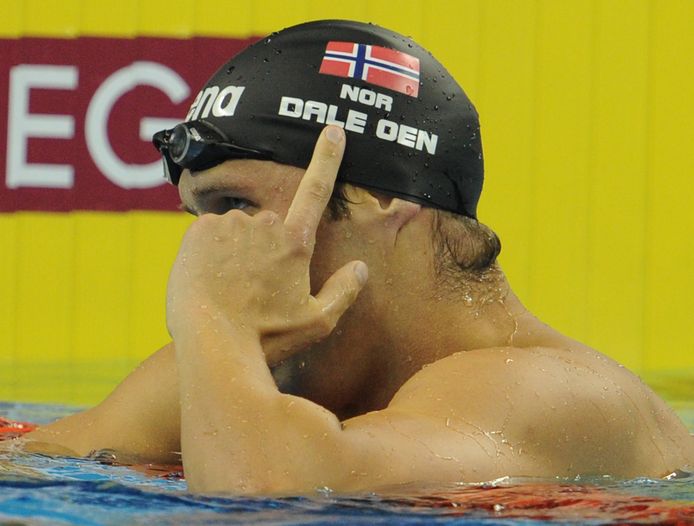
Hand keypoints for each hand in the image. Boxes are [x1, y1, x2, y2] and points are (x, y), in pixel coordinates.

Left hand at [166, 126, 367, 364]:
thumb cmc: (267, 338)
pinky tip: (209, 281)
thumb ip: (344, 291)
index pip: (316, 191)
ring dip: (236, 252)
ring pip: (238, 231)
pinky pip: (210, 234)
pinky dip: (210, 252)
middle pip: (269, 226)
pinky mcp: (199, 231)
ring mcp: (230, 225)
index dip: (327, 158)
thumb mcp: (317, 322)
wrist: (212, 344)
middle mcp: (264, 225)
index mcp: (295, 243)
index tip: (333, 129)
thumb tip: (361, 268)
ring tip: (229, 289)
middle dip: (263, 249)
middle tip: (253, 289)